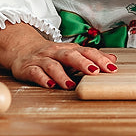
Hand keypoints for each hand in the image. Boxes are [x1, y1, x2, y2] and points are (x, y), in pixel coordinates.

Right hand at [0, 22, 117, 89]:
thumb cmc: (52, 55)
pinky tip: (49, 85)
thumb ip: (91, 57)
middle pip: (70, 55)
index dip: (99, 59)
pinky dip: (42, 79)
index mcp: (69, 49)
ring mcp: (42, 59)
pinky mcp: (28, 68)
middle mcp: (56, 52)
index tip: (112, 68)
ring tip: (70, 85)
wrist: (23, 49)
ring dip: (62, 75)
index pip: (86, 51)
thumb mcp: (72, 53)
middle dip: (83, 63)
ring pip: (52, 65)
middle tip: (95, 73)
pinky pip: (35, 73)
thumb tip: (113, 59)